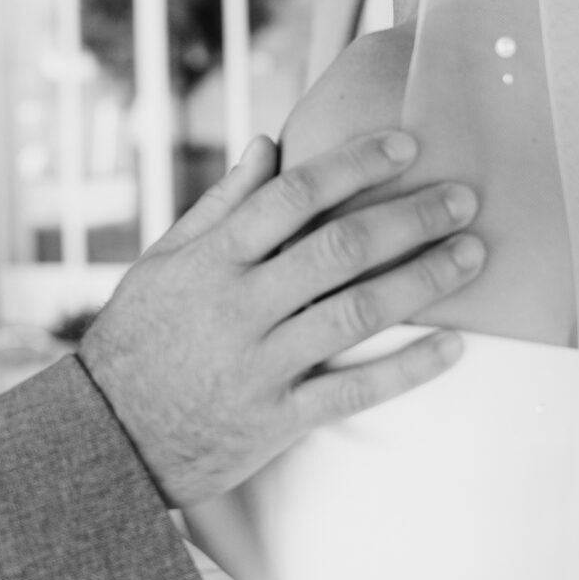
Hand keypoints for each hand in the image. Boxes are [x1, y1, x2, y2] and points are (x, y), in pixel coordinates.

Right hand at [79, 132, 480, 507]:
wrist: (105, 435)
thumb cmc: (136, 338)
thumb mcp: (163, 261)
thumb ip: (219, 205)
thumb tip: (266, 144)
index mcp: (211, 260)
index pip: (292, 196)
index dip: (354, 165)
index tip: (407, 145)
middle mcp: (239, 306)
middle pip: (338, 249)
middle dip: (409, 217)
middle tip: (465, 197)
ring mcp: (260, 365)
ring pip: (356, 313)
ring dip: (423, 280)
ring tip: (473, 255)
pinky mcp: (276, 419)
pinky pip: (352, 392)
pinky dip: (407, 369)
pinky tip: (453, 346)